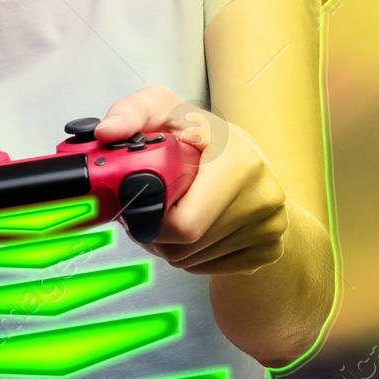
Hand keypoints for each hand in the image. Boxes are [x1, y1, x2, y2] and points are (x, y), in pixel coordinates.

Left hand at [95, 85, 288, 277]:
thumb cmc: (201, 136)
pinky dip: (192, 256)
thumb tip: (107, 132)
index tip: (140, 201)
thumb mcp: (164, 110)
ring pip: (193, 261)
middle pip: (183, 247)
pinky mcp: (270, 248)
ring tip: (171, 215)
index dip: (149, 218)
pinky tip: (195, 228)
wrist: (251, 161)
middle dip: (155, 235)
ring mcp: (270, 225)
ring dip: (171, 246)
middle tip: (147, 212)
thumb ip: (131, 114)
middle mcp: (263, 195)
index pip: (181, 224)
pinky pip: (210, 269)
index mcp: (238, 161)